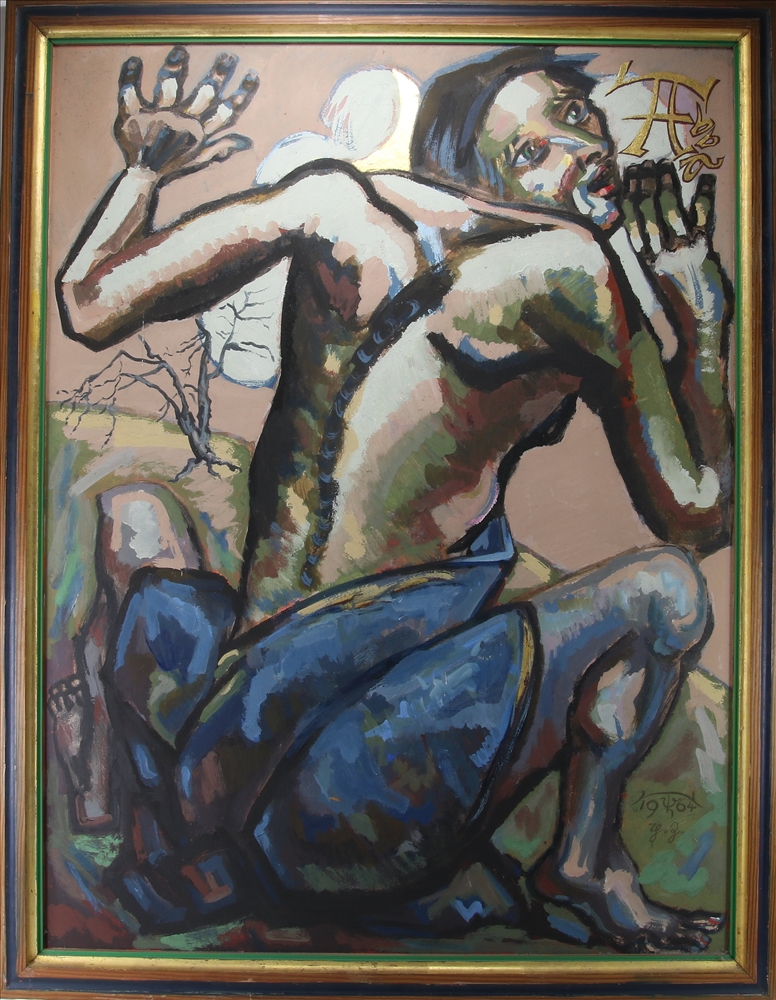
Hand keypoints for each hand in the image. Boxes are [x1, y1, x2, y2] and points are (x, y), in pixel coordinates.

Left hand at [114, 46, 258, 181]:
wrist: (144, 173)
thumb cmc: (173, 162)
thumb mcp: (199, 156)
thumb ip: (221, 146)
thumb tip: (247, 142)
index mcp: (198, 132)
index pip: (225, 112)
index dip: (241, 94)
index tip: (253, 74)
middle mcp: (182, 122)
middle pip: (204, 95)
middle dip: (217, 75)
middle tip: (228, 56)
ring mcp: (158, 116)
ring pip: (170, 88)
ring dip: (176, 68)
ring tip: (181, 50)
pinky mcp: (134, 114)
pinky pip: (131, 93)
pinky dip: (131, 77)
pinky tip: (134, 60)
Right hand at [621, 161, 731, 332]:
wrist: (696, 338)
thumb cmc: (668, 326)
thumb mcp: (645, 300)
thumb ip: (634, 273)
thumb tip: (621, 248)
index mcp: (642, 267)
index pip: (629, 227)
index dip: (627, 202)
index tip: (623, 182)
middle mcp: (660, 256)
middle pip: (649, 215)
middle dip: (644, 189)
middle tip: (641, 166)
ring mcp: (684, 252)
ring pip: (672, 213)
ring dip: (667, 188)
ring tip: (663, 166)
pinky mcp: (705, 252)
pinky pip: (703, 220)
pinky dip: (705, 199)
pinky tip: (705, 179)